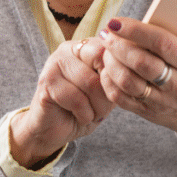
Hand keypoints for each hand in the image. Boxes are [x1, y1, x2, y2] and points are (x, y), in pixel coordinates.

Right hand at [9, 38, 113, 167]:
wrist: (52, 130)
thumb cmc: (83, 109)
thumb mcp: (105, 92)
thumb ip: (114, 77)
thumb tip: (129, 72)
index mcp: (84, 46)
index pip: (110, 50)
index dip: (118, 75)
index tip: (115, 94)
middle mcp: (67, 49)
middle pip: (103, 64)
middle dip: (108, 93)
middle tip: (103, 108)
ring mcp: (54, 64)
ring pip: (91, 83)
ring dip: (97, 108)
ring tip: (92, 114)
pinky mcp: (46, 83)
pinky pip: (76, 99)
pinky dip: (84, 115)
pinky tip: (79, 117)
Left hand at [97, 17, 176, 140]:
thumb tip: (156, 8)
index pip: (162, 43)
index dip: (136, 30)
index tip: (115, 22)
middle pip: (141, 63)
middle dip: (118, 45)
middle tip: (106, 34)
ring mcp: (163, 102)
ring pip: (128, 82)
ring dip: (111, 63)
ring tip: (106, 50)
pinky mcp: (149, 113)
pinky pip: (121, 99)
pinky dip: (108, 82)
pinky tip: (106, 69)